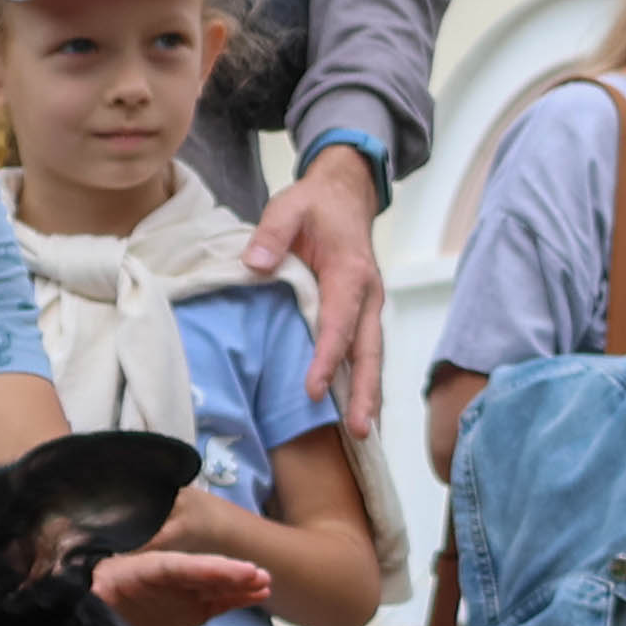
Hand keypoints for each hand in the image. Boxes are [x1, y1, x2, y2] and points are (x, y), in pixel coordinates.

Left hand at [91, 547, 277, 625]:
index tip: (228, 570)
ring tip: (266, 585)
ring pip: (213, 586)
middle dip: (228, 573)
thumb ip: (82, 589)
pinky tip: (260, 595)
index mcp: (134, 572)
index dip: (202, 568)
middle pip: (198, 573)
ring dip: (240, 584)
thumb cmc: (80, 605)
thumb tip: (73, 582)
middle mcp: (162, 580)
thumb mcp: (76, 595)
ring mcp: (178, 595)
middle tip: (258, 575)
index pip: (172, 566)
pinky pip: (217, 603)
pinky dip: (238, 599)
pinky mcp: (189, 612)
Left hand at [249, 149, 392, 436]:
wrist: (347, 194)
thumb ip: (271, 234)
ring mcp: (369, 305)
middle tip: (361, 430)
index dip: (329, 357)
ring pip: (372, 355)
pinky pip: (365, 350)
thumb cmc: (316, 204)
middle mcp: (369, 294)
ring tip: (364, 432)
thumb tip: (253, 266)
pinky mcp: (363, 312)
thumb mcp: (289, 206)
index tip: (316, 389)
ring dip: (370, 393)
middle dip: (367, 392)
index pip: (340, 322)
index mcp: (351, 272)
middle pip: (369, 350)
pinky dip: (364, 379)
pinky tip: (357, 407)